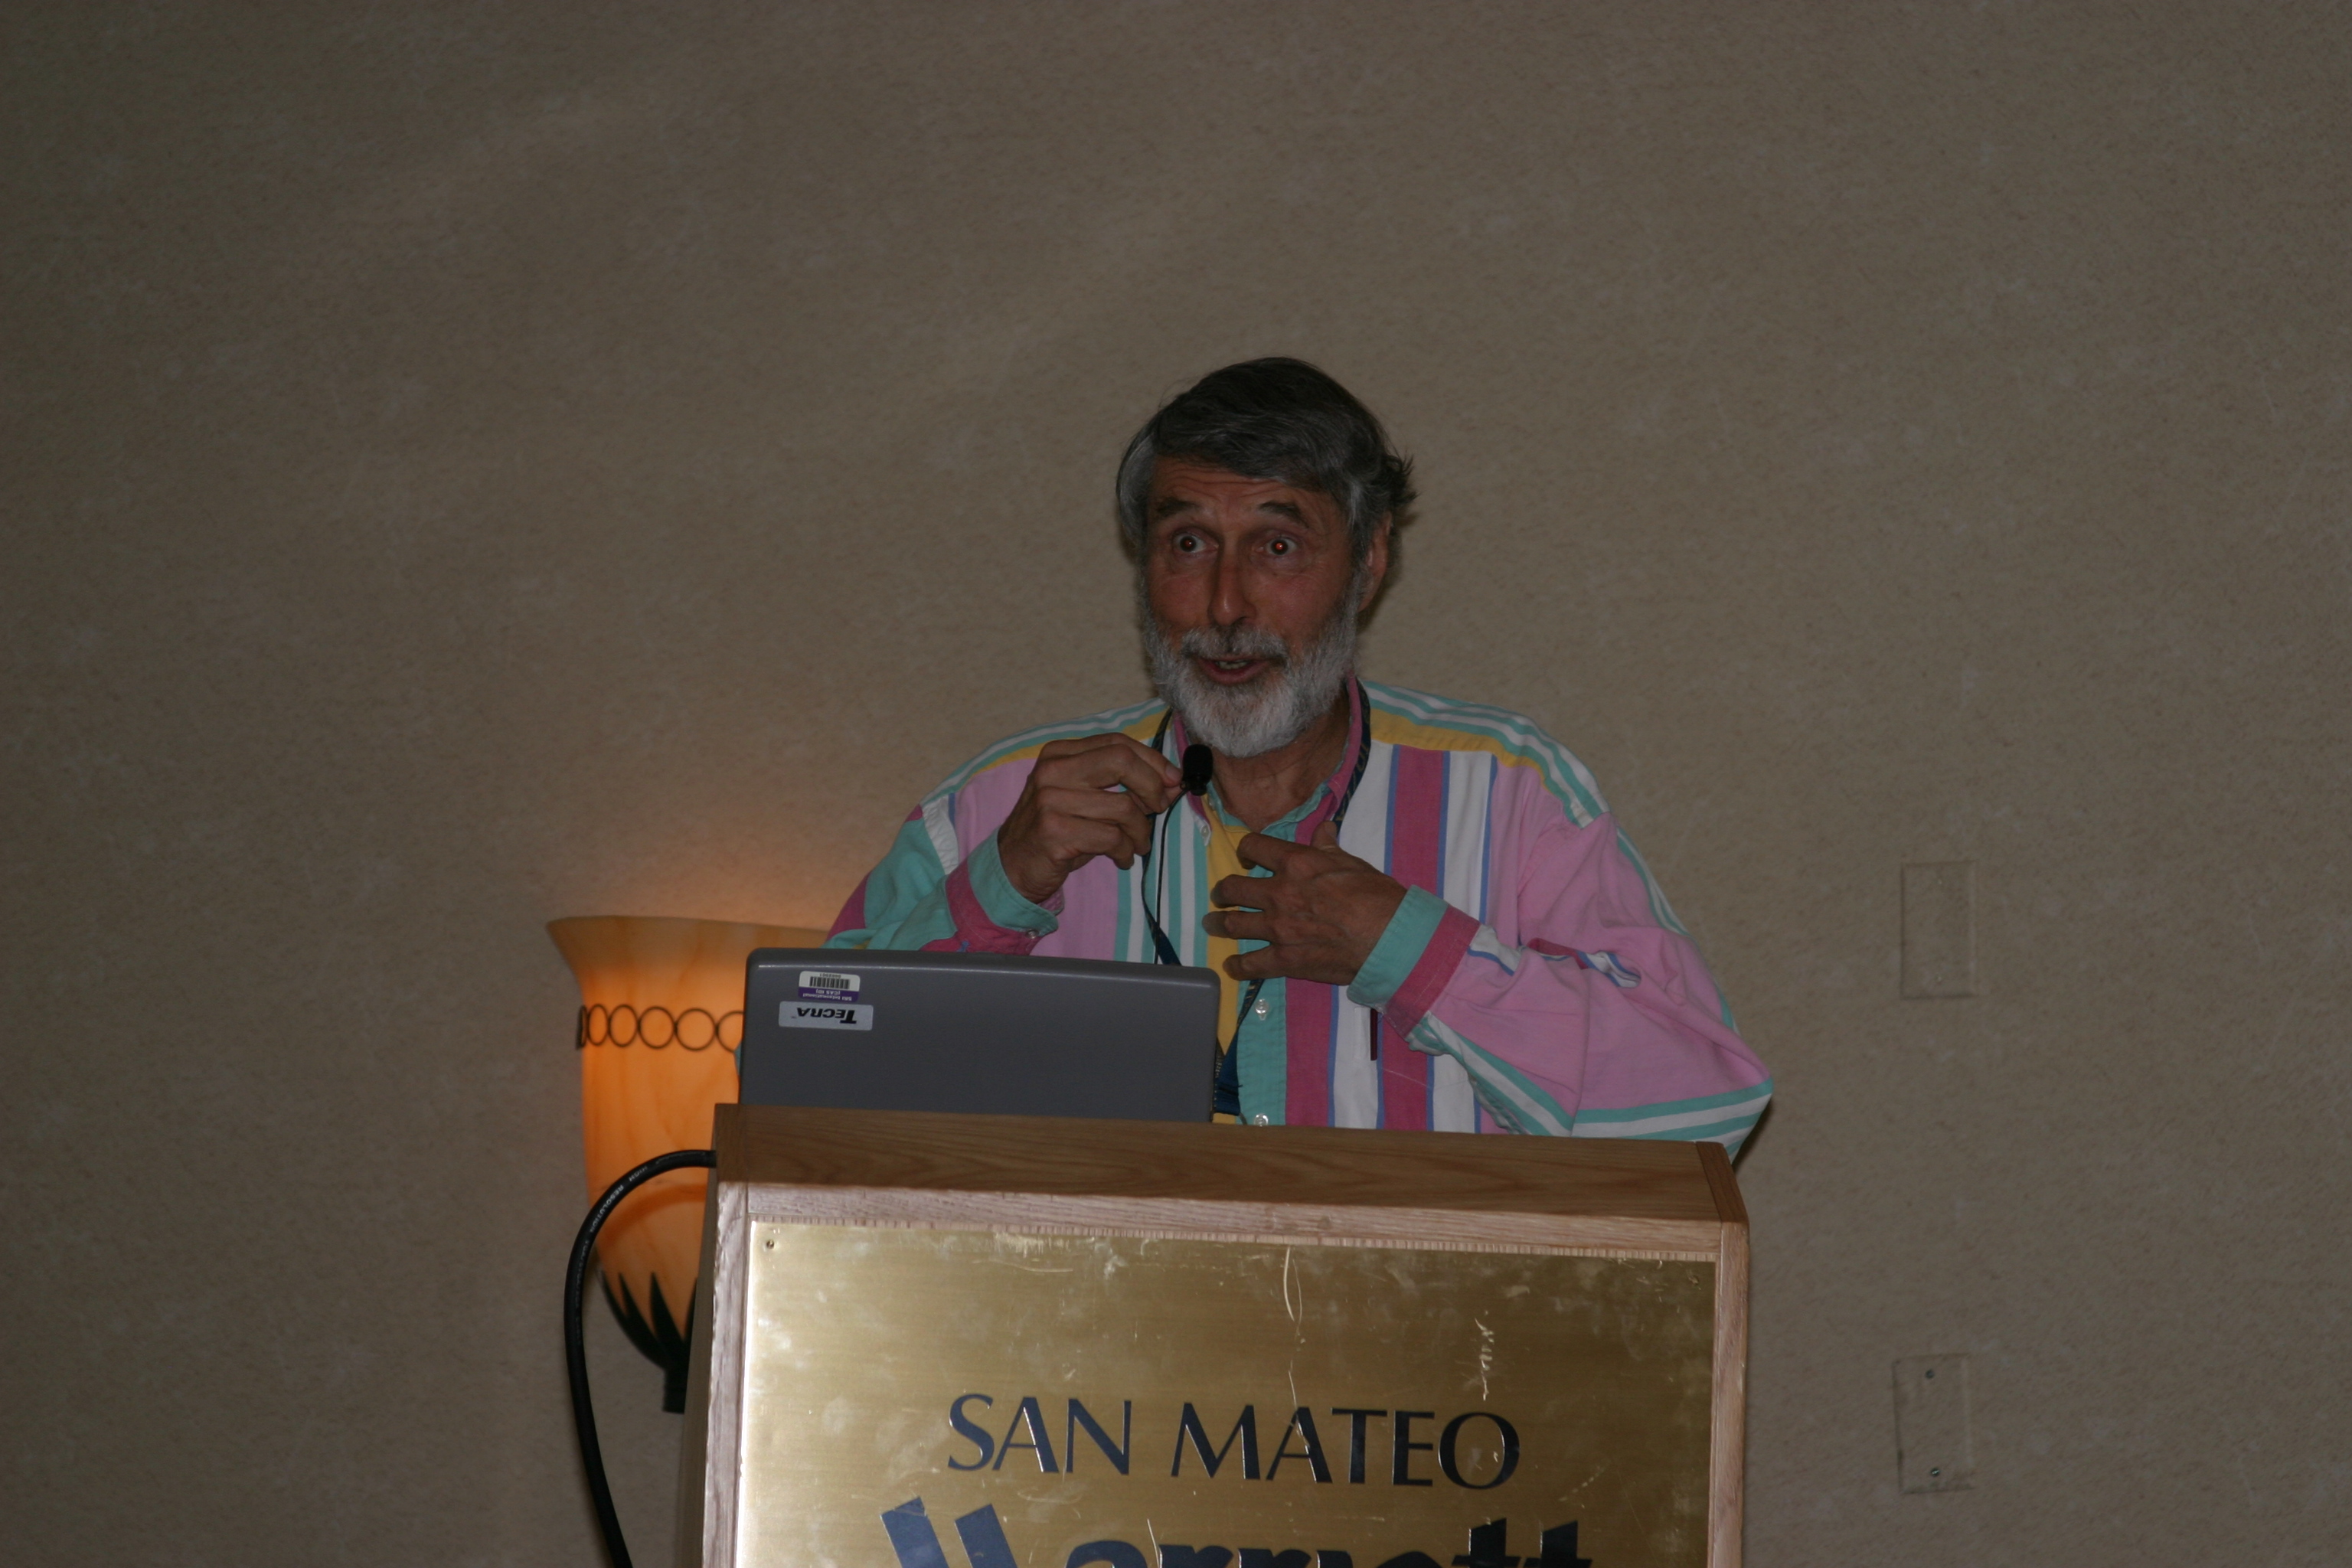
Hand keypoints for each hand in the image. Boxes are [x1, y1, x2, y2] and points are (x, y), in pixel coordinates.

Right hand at [996, 734, 1183, 905]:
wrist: (1012, 866)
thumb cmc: (1056, 830)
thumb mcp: (1084, 798)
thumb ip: (1122, 785)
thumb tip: (1173, 781)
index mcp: (1059, 753)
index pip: (1117, 744)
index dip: (1153, 761)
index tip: (1173, 781)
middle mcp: (1052, 770)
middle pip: (1121, 761)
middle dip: (1152, 786)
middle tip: (1159, 808)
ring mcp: (1050, 800)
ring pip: (1122, 807)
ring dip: (1141, 832)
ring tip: (1137, 844)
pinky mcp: (1054, 832)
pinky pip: (1111, 838)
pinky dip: (1125, 851)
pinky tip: (1121, 858)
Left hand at [1204, 822, 1408, 986]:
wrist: (1389, 937)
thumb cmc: (1376, 896)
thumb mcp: (1352, 863)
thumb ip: (1328, 847)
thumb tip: (1323, 828)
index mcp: (1296, 863)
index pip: (1254, 847)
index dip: (1246, 851)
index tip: (1247, 858)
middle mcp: (1279, 893)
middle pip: (1233, 887)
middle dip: (1222, 891)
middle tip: (1220, 895)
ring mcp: (1278, 928)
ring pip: (1233, 924)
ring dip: (1219, 924)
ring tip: (1213, 924)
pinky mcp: (1284, 959)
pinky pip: (1251, 964)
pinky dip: (1238, 966)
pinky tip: (1231, 966)